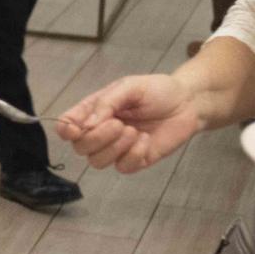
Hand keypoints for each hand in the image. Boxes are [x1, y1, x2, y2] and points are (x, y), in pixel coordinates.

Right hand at [55, 74, 199, 172]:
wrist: (188, 103)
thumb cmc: (157, 90)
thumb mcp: (130, 87)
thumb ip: (106, 103)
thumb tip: (86, 125)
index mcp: (94, 111)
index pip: (67, 126)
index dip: (66, 130)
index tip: (76, 129)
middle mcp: (100, 131)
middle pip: (80, 147)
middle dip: (98, 138)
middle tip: (120, 124)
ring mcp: (116, 148)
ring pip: (97, 161)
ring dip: (115, 147)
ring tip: (134, 131)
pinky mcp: (134, 161)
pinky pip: (123, 167)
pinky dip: (134, 154)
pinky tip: (145, 140)